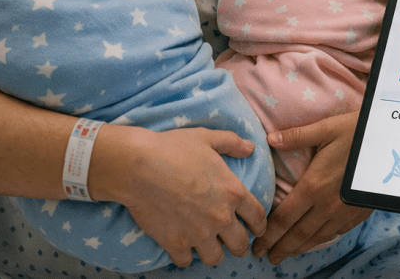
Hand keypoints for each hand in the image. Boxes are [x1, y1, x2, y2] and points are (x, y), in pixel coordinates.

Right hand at [93, 126, 266, 267]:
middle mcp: (220, 217)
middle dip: (239, 244)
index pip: (258, 217)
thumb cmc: (174, 148)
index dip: (259, 225)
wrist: (139, 166)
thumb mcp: (207, 138)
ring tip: (208, 245)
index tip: (256, 229)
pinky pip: (186, 262)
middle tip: (232, 241)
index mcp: (233, 192)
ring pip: (215, 258)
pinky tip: (183, 246)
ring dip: (213, 252)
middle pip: (240, 245)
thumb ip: (232, 143)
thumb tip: (250, 148)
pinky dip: (185, 256)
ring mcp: (198, 234)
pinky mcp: (175, 244)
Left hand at [252, 111, 369, 262]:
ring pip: (316, 237)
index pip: (284, 218)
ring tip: (286, 253)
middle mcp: (327, 205)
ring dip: (299, 248)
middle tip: (266, 257)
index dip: (269, 234)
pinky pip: (335, 233)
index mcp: (313, 186)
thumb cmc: (357, 133)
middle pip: (298, 234)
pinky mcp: (358, 213)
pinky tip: (315, 240)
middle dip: (280, 248)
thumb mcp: (326, 129)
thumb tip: (270, 139)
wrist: (391, 145)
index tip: (257, 244)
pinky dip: (321, 240)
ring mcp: (344, 212)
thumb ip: (296, 136)